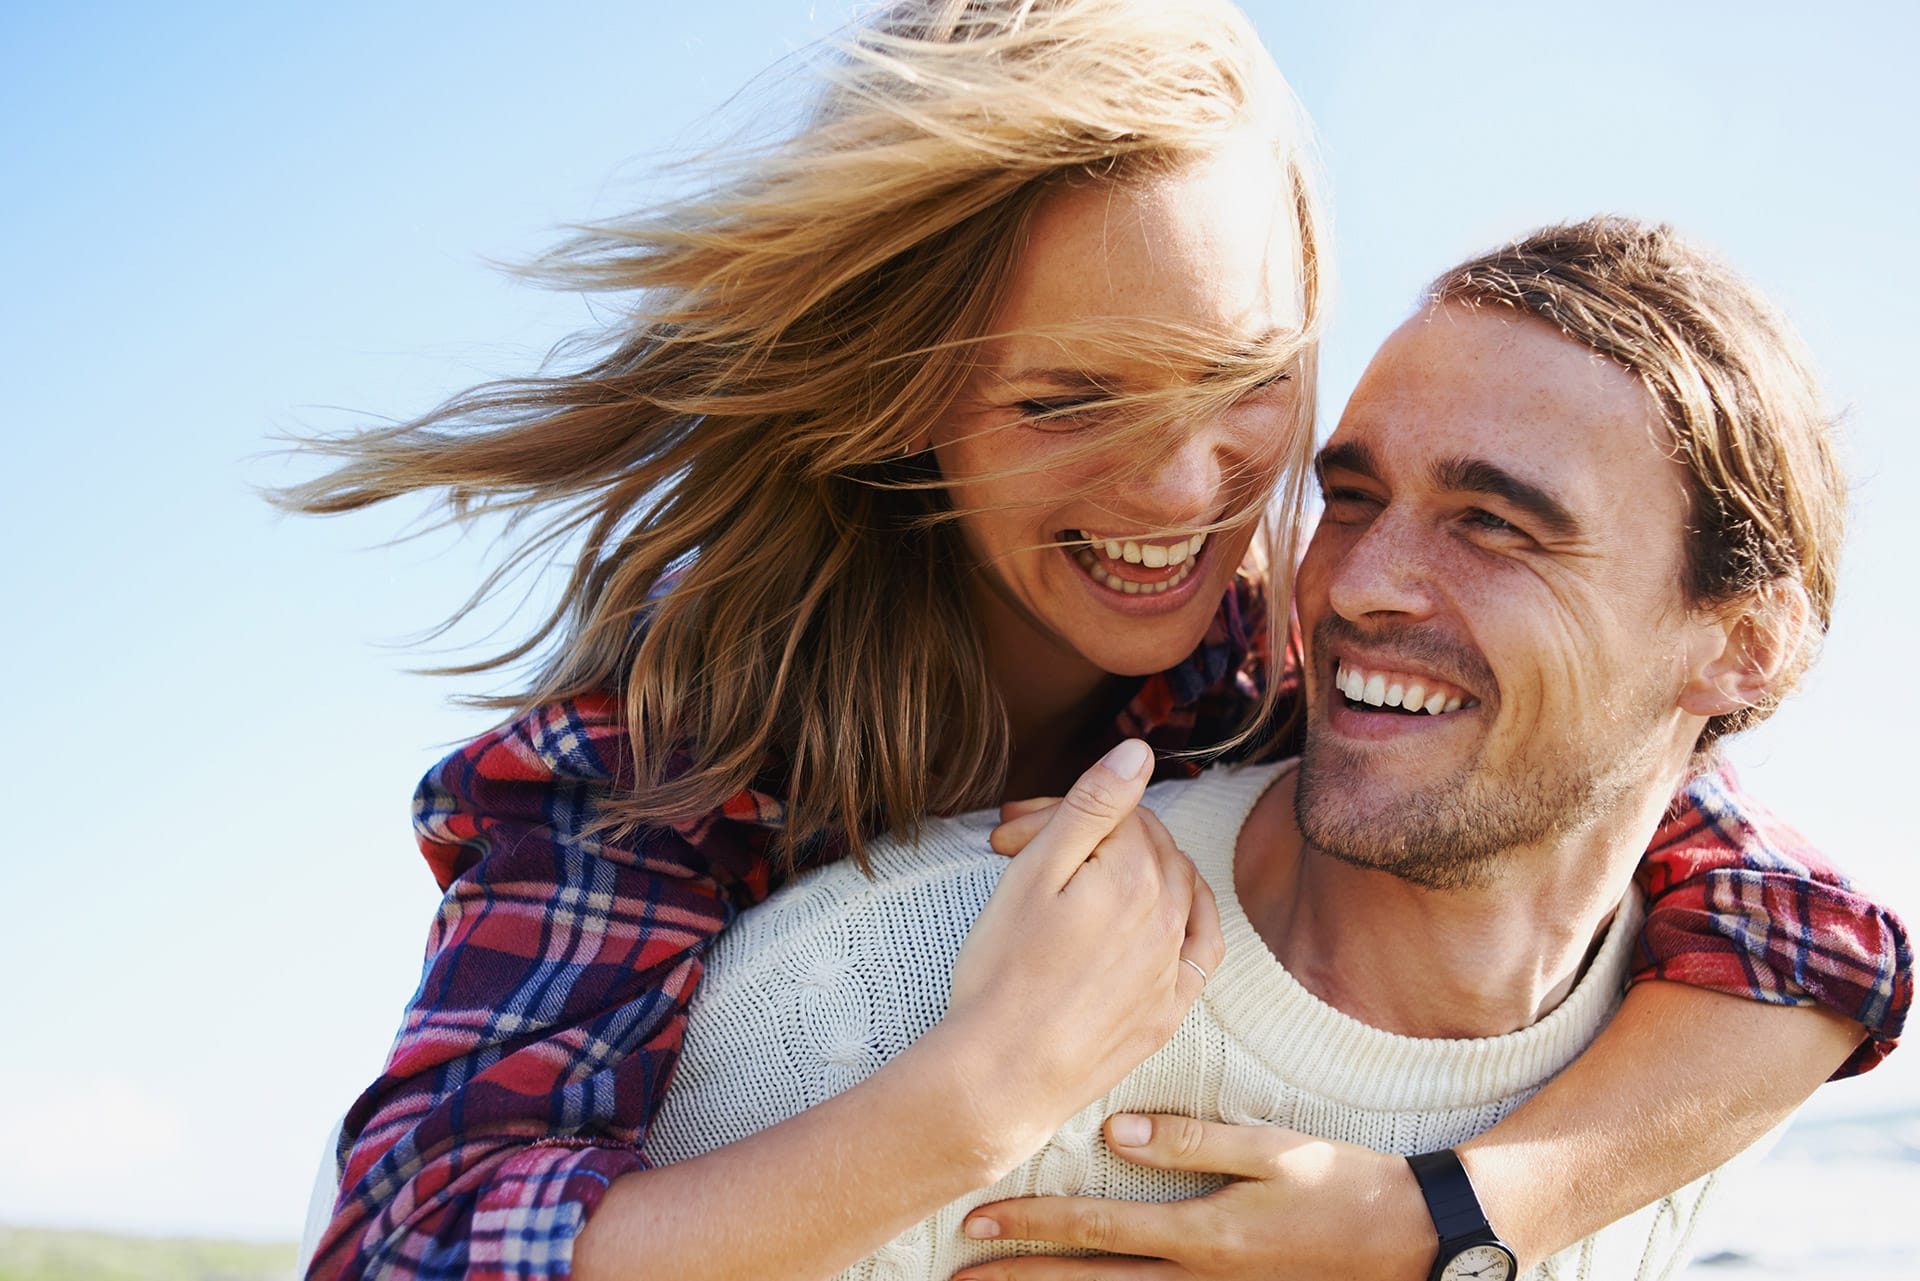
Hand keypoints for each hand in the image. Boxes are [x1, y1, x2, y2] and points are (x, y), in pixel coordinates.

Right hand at [940, 741, 1223, 1152]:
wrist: (1002, 1074)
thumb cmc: (1003, 971)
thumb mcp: (1035, 872)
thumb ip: (1092, 805)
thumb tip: (1138, 752)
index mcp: (1136, 874)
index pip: (1112, 812)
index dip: (1055, 812)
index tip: (1005, 836)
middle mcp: (1170, 915)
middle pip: (1143, 844)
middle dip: (1087, 835)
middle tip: (1017, 851)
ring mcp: (1174, 966)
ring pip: (1174, 886)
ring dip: (1130, 867)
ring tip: (1078, 875)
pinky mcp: (1168, 1009)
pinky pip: (1201, 945)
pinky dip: (1187, 914)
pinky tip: (1168, 910)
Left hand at [954, 1113, 1433, 1280]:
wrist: (1410, 1243)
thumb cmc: (1343, 1186)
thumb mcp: (1276, 1150)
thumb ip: (1195, 1140)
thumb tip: (1116, 1132)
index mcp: (1206, 1234)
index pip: (1098, 1229)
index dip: (1032, 1225)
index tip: (977, 1218)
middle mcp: (1198, 1279)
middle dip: (1019, 1275)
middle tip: (958, 1271)